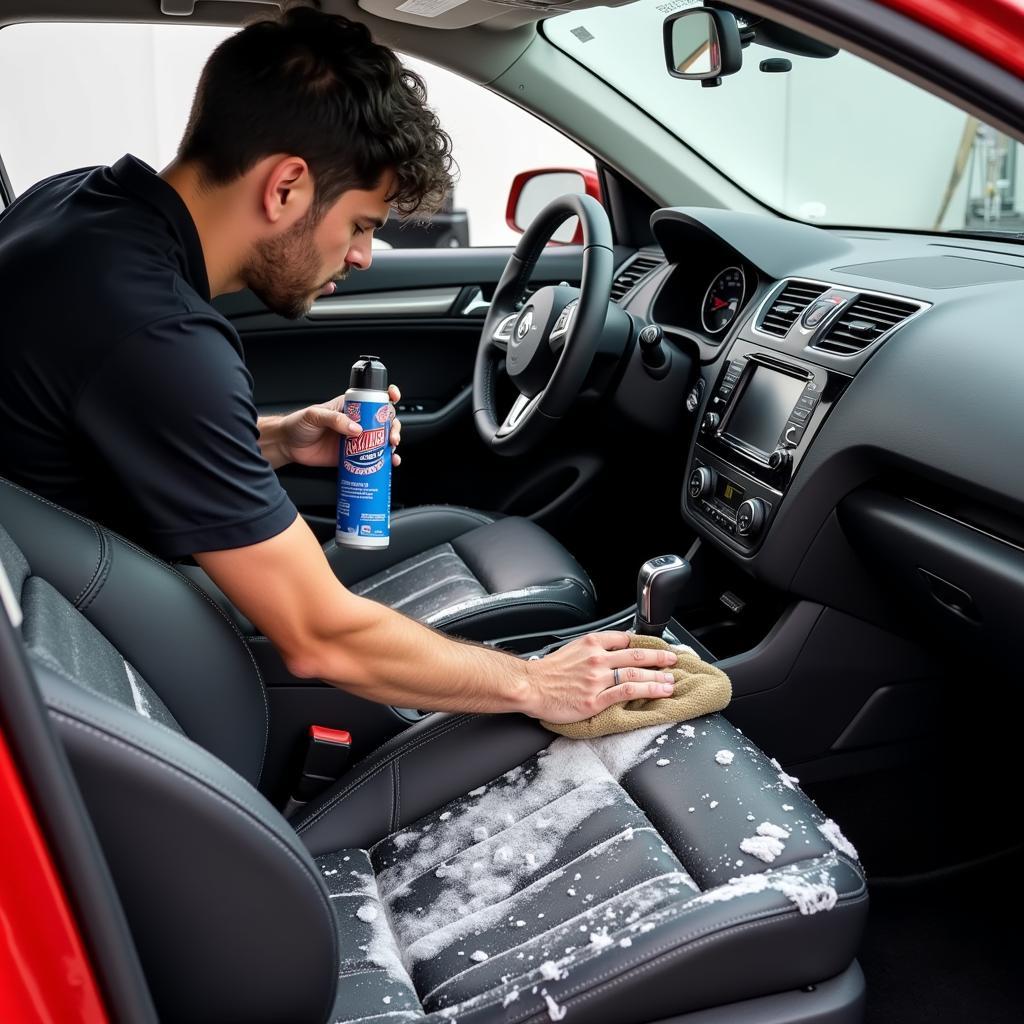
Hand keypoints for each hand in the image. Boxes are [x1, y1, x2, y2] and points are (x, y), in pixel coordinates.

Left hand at [275, 384, 401, 468]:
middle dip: (394, 427)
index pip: (373, 397)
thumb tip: (356, 429)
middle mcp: (357, 422)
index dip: (387, 395)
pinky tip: (389, 464)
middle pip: (384, 421)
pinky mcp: (353, 457)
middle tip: (392, 437)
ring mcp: (357, 440)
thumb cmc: (298, 424)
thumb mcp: (315, 415)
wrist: (288, 446)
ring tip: (391, 452)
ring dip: (391, 446)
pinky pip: (372, 459)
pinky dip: (383, 462)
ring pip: (382, 441)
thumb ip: (334, 419)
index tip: (394, 397)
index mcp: (351, 407)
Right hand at [522, 631, 676, 723]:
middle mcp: (597, 658)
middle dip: (658, 658)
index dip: (643, 644)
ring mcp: (598, 679)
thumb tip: (608, 652)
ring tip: (670, 682)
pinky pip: (626, 693)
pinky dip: (646, 691)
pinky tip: (657, 692)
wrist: (530, 686)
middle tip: (673, 661)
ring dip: (657, 677)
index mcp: (591, 643)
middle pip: (636, 656)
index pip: (625, 639)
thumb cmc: (546, 672)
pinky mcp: (596, 699)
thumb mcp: (570, 649)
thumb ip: (590, 649)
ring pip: (636, 675)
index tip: (655, 649)